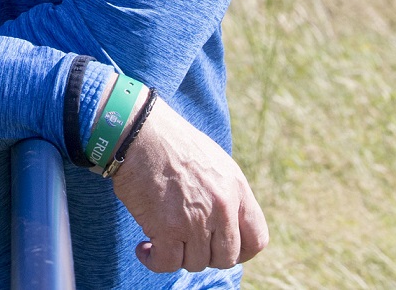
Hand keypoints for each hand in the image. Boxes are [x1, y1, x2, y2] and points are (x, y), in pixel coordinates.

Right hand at [108, 101, 268, 273]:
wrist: (139, 131)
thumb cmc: (171, 143)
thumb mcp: (214, 163)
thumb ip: (227, 194)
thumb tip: (227, 226)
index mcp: (236, 188)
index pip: (256, 240)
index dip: (239, 252)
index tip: (218, 247)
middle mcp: (222, 206)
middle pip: (226, 258)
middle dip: (205, 255)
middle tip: (185, 242)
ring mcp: (196, 219)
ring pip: (196, 263)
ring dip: (177, 256)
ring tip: (161, 239)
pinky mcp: (167, 228)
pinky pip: (167, 264)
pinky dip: (154, 261)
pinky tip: (145, 248)